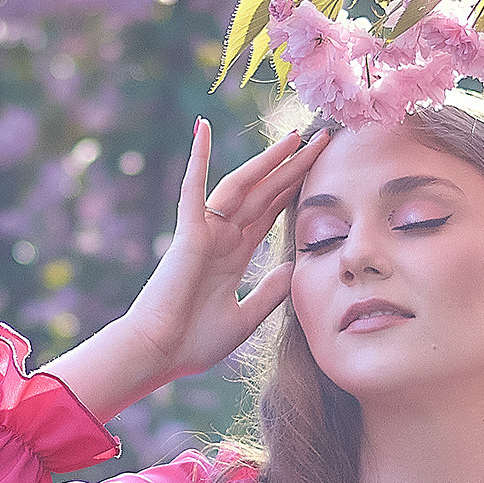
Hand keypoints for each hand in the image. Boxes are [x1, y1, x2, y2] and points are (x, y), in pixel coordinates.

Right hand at [120, 119, 328, 385]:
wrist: (162, 354)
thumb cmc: (195, 342)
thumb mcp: (246, 317)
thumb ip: (270, 292)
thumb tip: (294, 268)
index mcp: (235, 254)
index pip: (271, 211)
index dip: (295, 188)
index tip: (320, 166)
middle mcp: (222, 236)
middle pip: (265, 192)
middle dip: (293, 166)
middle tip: (321, 139)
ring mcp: (205, 231)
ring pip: (242, 185)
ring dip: (267, 160)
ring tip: (294, 137)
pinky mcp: (188, 233)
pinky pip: (193, 189)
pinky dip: (198, 158)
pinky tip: (203, 128)